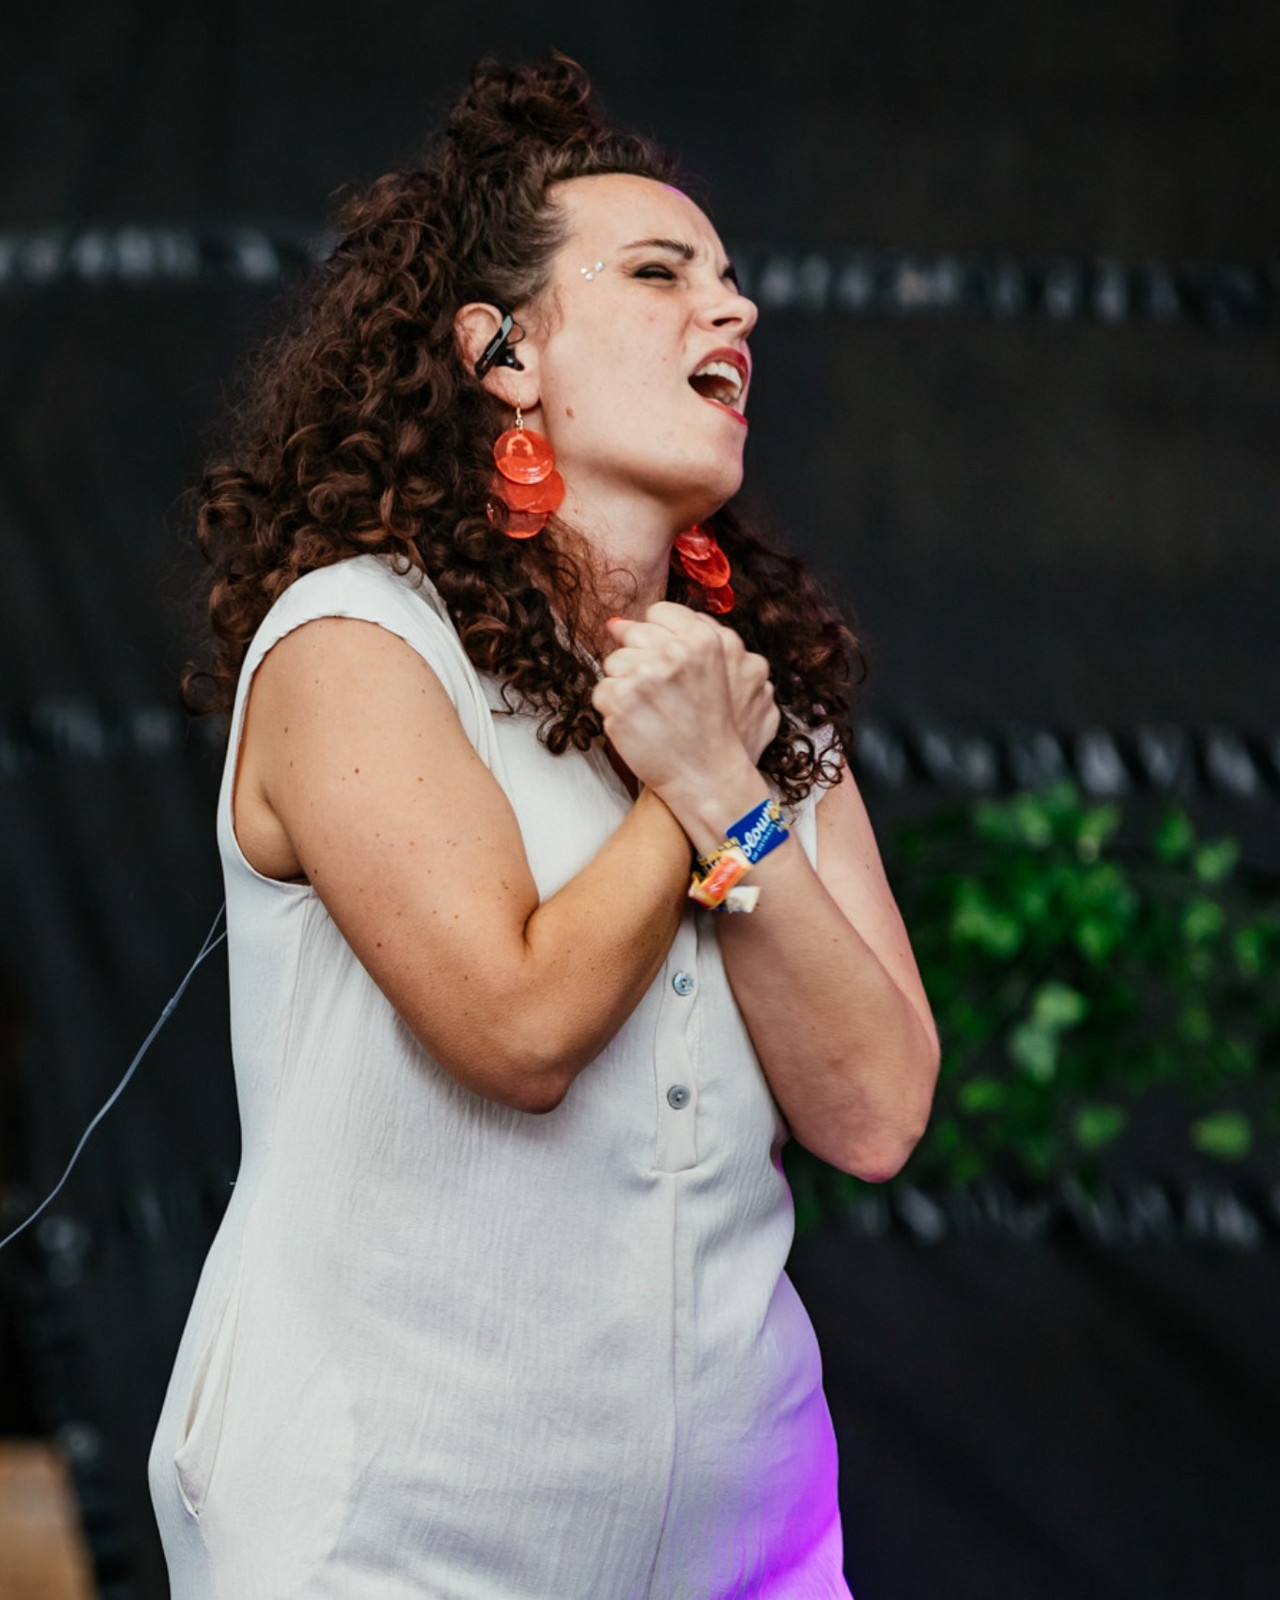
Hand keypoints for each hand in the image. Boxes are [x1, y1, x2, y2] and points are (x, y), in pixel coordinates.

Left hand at [591, 603, 779, 803]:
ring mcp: (645, 675)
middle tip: (661, 694)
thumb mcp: (717, 671)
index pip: (659, 613)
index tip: (666, 663)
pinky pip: (602, 691)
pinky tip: (638, 725)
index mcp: (703, 640)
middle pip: (632, 635)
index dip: (658, 637)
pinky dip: (614, 710)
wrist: (706, 776)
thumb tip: (615, 624)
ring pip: (614, 662)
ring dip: (626, 686)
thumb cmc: (709, 725)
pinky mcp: (621, 700)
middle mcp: (674, 652)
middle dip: (640, 661)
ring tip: (652, 712)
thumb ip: (678, 636)